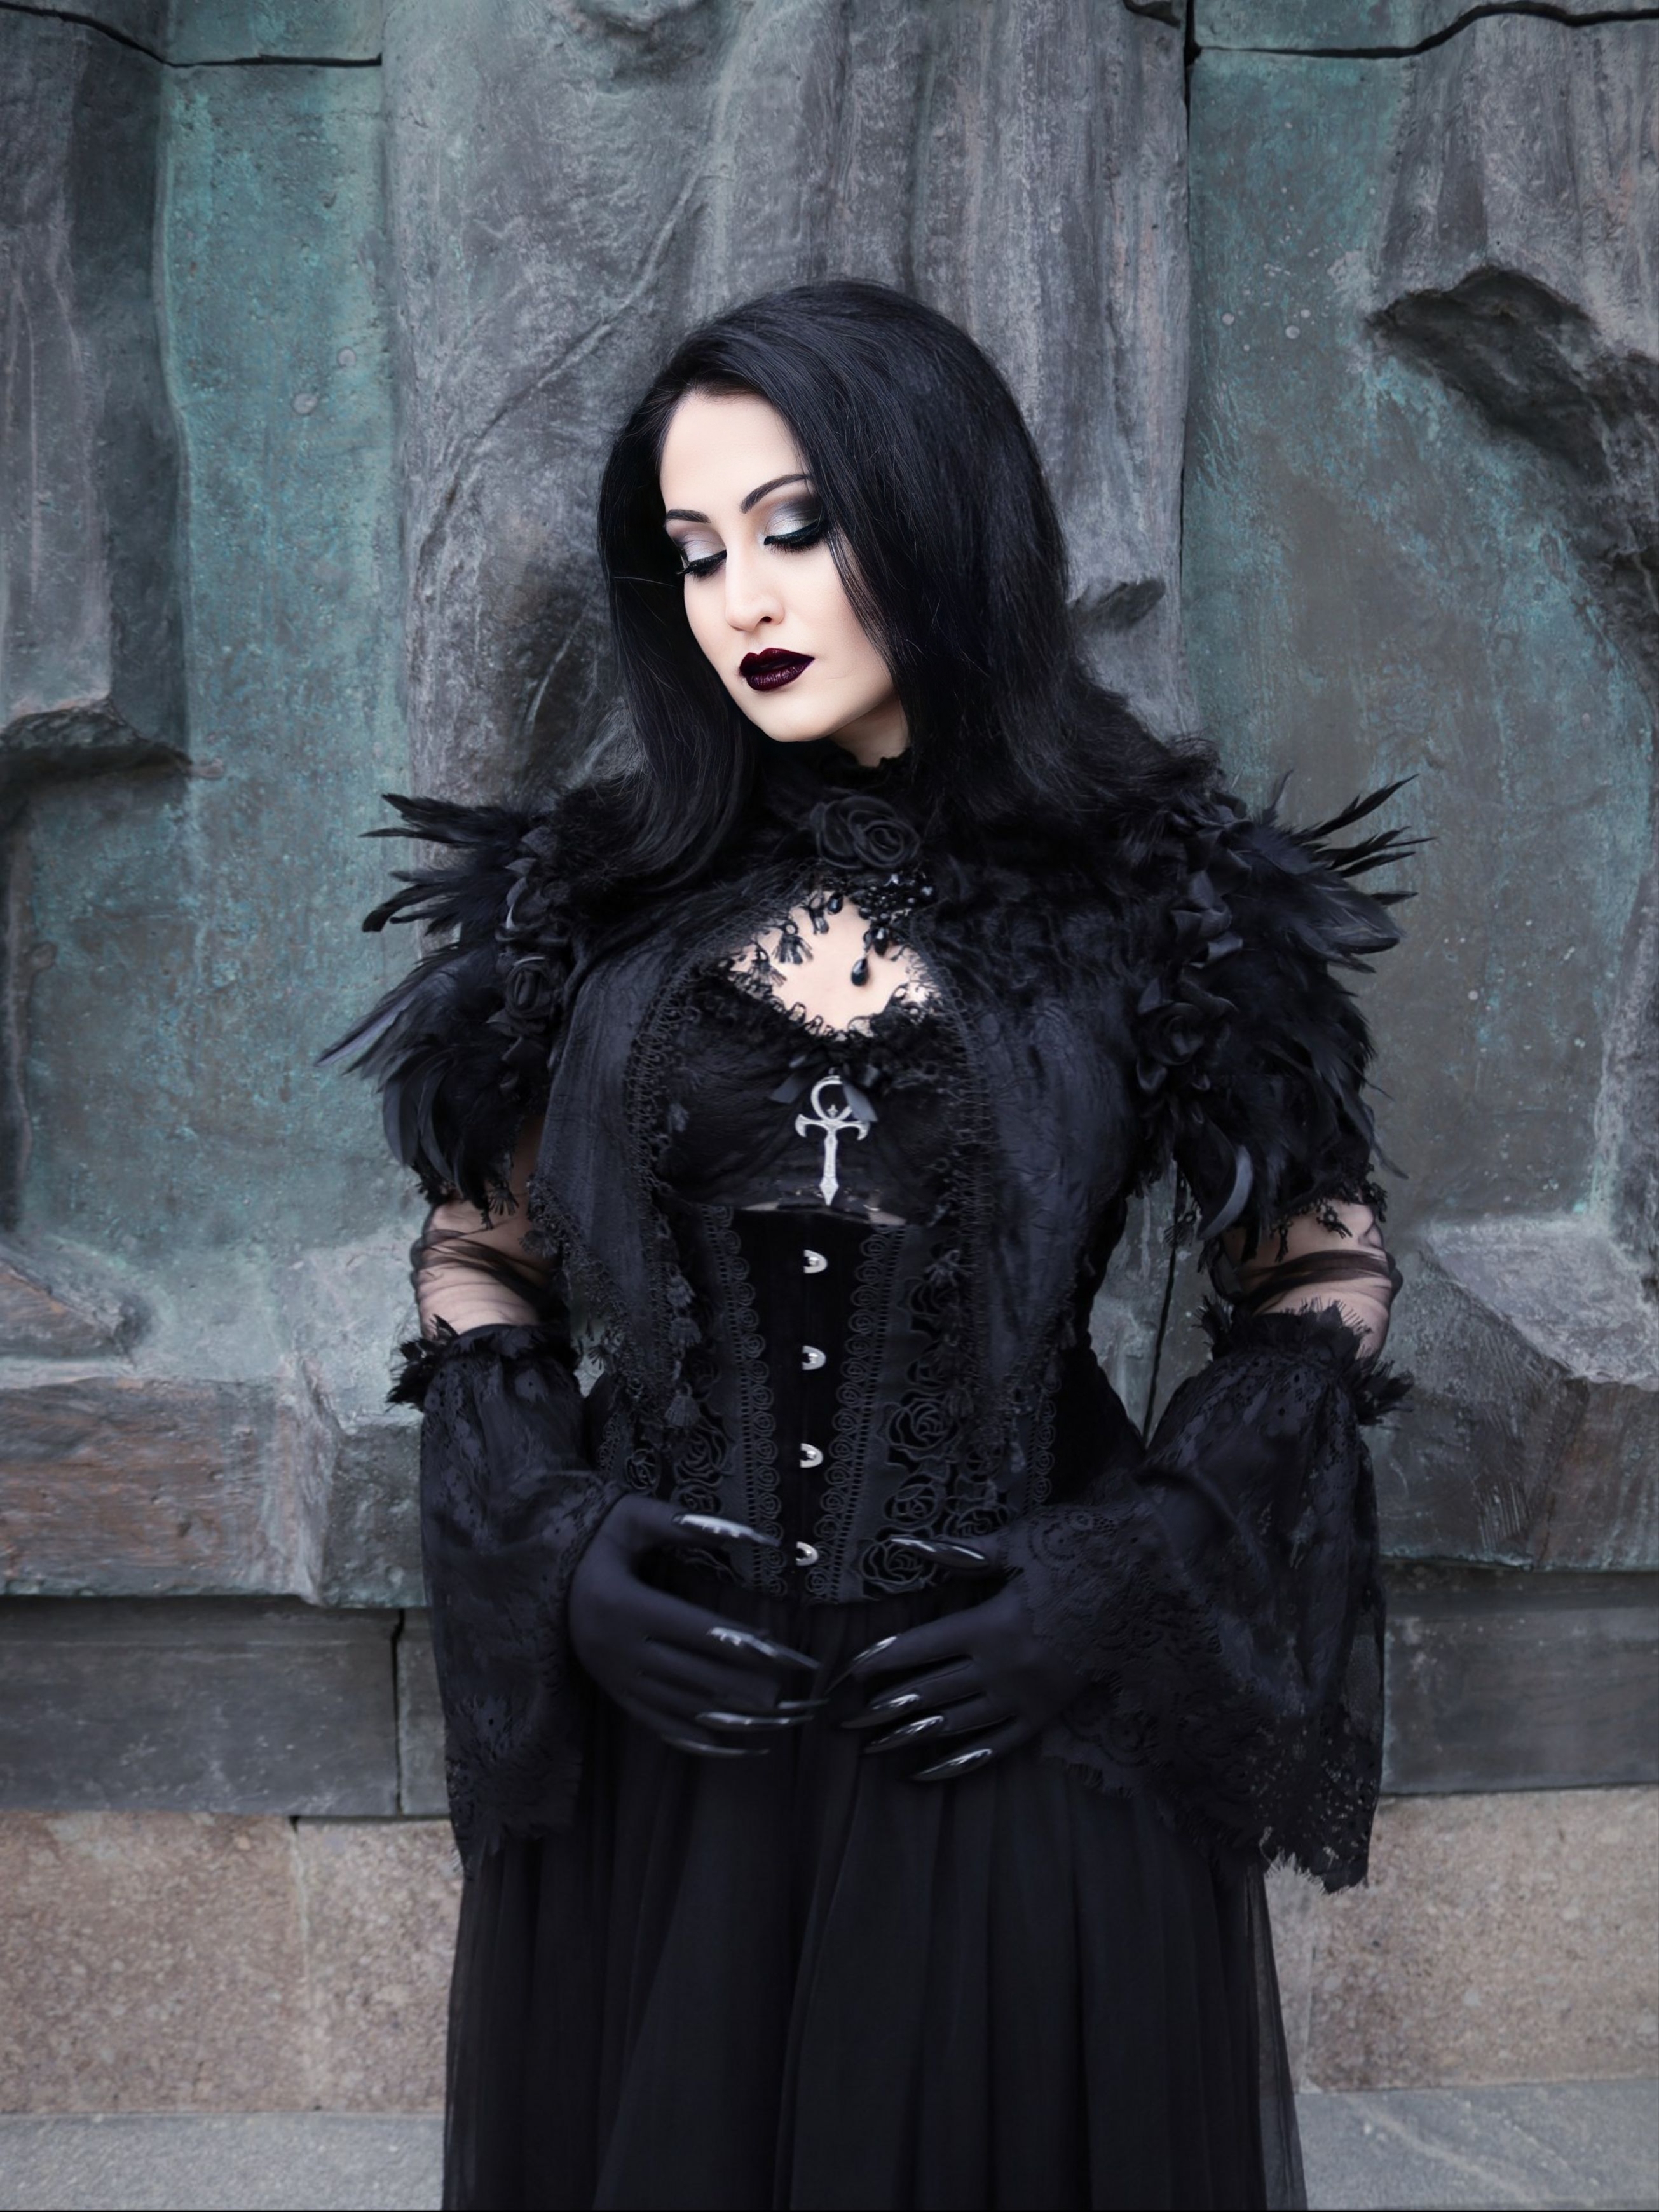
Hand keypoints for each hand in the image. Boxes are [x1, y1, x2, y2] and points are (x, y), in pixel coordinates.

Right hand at [569, 1496, 820, 1756]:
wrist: (541, 1573)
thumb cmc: (597, 1537)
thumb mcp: (631, 1517)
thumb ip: (680, 1522)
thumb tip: (744, 1532)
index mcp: (622, 1604)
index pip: (694, 1630)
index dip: (739, 1642)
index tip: (779, 1651)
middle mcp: (616, 1648)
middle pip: (691, 1673)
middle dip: (740, 1685)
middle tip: (786, 1695)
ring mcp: (613, 1677)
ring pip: (677, 1704)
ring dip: (724, 1714)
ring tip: (768, 1718)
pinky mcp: (612, 1693)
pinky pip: (655, 1724)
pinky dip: (693, 1739)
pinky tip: (728, 1746)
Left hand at [836, 1533, 1086, 1780]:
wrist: (1146, 1582)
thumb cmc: (1080, 1553)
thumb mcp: (1019, 1545)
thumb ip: (961, 1553)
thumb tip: (906, 1545)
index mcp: (991, 1624)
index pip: (920, 1648)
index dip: (881, 1660)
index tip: (848, 1673)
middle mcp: (1003, 1668)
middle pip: (930, 1692)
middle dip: (883, 1709)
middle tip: (844, 1723)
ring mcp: (1025, 1697)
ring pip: (956, 1724)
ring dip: (911, 1737)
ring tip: (873, 1749)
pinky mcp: (1046, 1714)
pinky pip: (997, 1746)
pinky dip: (961, 1761)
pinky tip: (929, 1771)